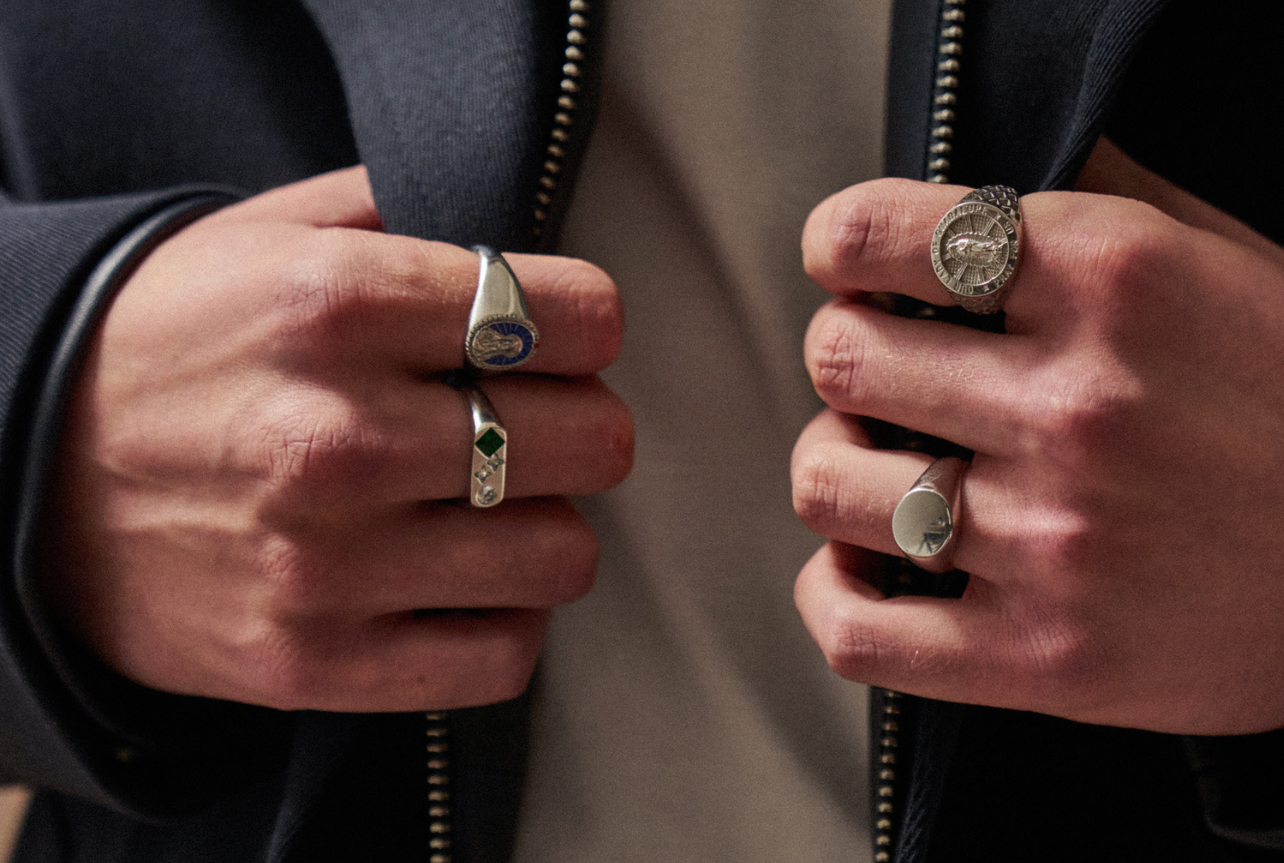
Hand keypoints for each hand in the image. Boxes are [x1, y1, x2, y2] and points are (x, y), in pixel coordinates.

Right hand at [39, 166, 631, 712]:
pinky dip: (501, 621)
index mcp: (338, 304)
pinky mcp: (316, 662)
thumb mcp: (267, 235)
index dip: (584, 325)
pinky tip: (459, 583)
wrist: (24, 478)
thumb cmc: (169, 344)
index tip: (558, 339)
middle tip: (531, 423)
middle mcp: (339, 435)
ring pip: (564, 557)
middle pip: (594, 441)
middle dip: (578, 425)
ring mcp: (328, 562)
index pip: (578, 316)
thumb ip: (403, 212)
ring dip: (542, 529)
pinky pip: (503, 658)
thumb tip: (523, 229)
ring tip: (490, 508)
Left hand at [791, 139, 1283, 734]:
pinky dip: (831, 597)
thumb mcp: (1223, 257)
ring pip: (826, 484)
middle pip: (839, 356)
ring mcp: (1055, 539)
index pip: (878, 236)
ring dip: (839, 466)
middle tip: (885, 373)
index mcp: (1111, 282)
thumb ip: (1099, 196)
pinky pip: (859, 633)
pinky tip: (862, 569)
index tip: (855, 268)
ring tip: (886, 464)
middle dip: (848, 354)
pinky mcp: (1045, 656)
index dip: (843, 247)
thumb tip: (982, 165)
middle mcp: (1076, 406)